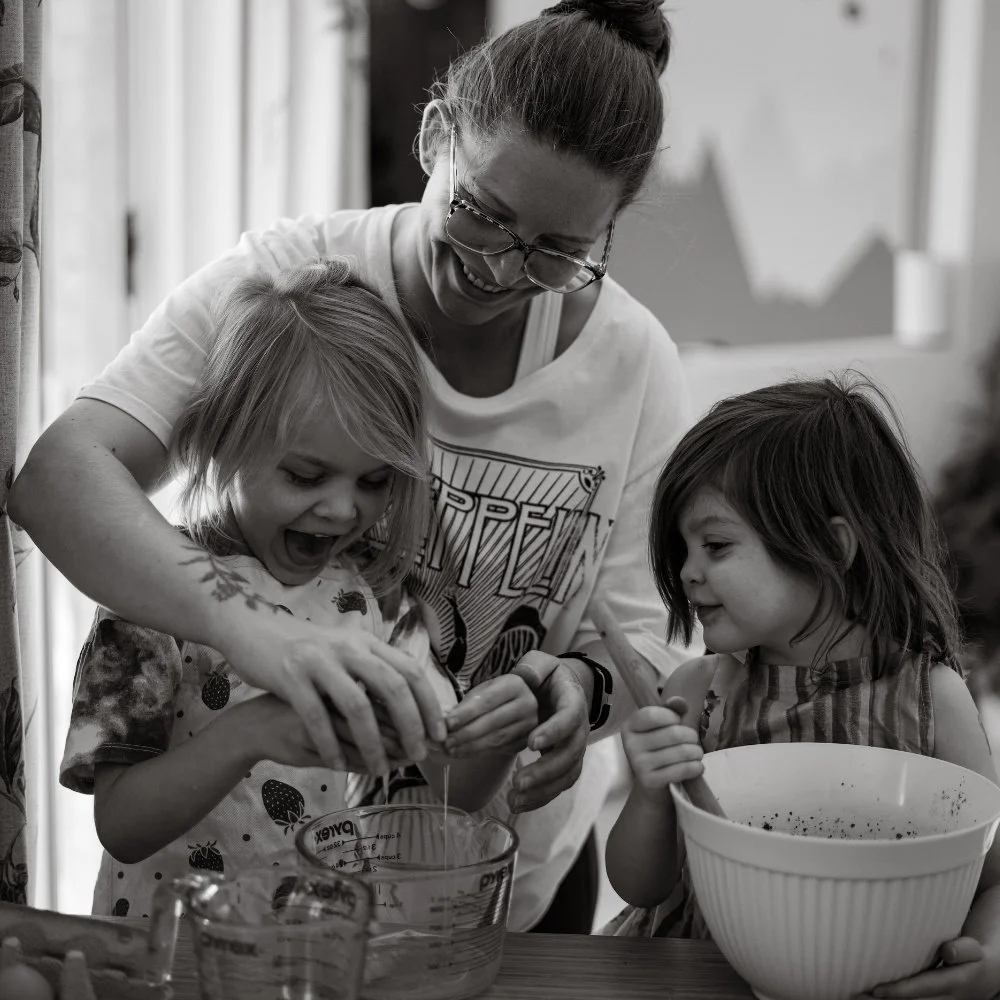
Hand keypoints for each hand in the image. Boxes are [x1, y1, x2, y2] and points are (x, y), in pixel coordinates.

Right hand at [217, 615, 448, 775]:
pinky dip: (329, 744)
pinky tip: (337, 766)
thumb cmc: (304, 650)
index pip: (410, 670)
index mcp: (366, 642)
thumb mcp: (345, 650)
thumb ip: (372, 670)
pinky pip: (316, 716)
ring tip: (379, 770)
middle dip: (410, 724)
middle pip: (391, 686)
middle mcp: (348, 647)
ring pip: (356, 705)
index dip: (428, 702)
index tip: (439, 732)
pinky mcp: (291, 676)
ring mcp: (319, 660)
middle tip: (418, 755)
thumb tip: (409, 700)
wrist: (252, 630)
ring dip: (372, 742)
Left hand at [442, 674, 538, 757]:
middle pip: (493, 721)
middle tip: (446, 742)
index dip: (466, 713)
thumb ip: (467, 705)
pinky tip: (463, 753)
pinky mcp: (525, 741)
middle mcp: (527, 704)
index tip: (447, 724)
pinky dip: (478, 752)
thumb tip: (445, 723)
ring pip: (496, 738)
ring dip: (470, 746)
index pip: (487, 701)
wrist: (518, 705)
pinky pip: (500, 749)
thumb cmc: (495, 695)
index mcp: (514, 685)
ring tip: (450, 749)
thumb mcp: (483, 691)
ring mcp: (529, 725)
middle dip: (466, 733)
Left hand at [509, 661, 589, 813]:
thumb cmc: (549, 677)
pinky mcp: (566, 765)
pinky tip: (519, 804)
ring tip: (515, 798)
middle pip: (571, 754)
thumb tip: (525, 675)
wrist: (562, 690)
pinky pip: (559, 786)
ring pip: (567, 775)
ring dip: (542, 790)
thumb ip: (533, 666)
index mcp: (573, 701)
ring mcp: (575, 749)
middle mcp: (579, 728)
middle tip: (519, 781)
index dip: (554, 731)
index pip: (570, 717)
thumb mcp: (541, 663)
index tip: (531, 742)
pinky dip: (540, 798)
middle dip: (546, 770)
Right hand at [621, 701, 703, 796]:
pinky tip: (696, 766)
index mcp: (630, 726)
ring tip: (696, 754)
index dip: (672, 717)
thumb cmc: (659, 748)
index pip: (653, 715)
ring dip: (696, 752)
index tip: (676, 722)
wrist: (652, 783)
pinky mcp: (650, 781)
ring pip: (681, 752)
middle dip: (692, 736)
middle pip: (673, 733)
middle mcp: (630, 744)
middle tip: (693, 741)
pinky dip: (696, 767)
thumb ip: (672, 710)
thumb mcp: (662, 726)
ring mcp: (639, 764)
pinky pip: (682, 769)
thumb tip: (679, 701)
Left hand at [857, 937, 999, 998]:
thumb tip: (949, 951)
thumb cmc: (975, 956)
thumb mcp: (976, 950)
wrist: (990, 975)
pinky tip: (871, 999)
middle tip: (855, 994)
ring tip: (854, 997)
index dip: (900, 991)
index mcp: (957, 983)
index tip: (876, 989)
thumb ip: (965, 949)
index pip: (925, 988)